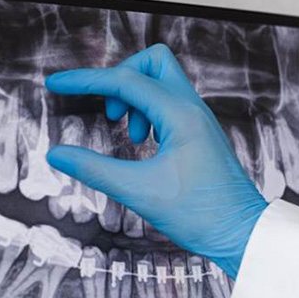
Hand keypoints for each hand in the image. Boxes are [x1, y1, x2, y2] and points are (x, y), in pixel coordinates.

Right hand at [45, 44, 267, 278]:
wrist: (243, 234)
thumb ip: (93, 169)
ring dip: (135, 99)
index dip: (84, 81)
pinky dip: (148, 113)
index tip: (56, 85)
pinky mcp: (198, 134)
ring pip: (162, 82)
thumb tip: (56, 154)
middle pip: (151, 63)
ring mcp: (198, 120)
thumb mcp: (139, 192)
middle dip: (120, 79)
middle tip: (110, 113)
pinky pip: (169, 104)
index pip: (123, 81)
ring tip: (131, 136)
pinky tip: (144, 142)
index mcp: (180, 115)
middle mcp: (192, 109)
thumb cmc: (201, 214)